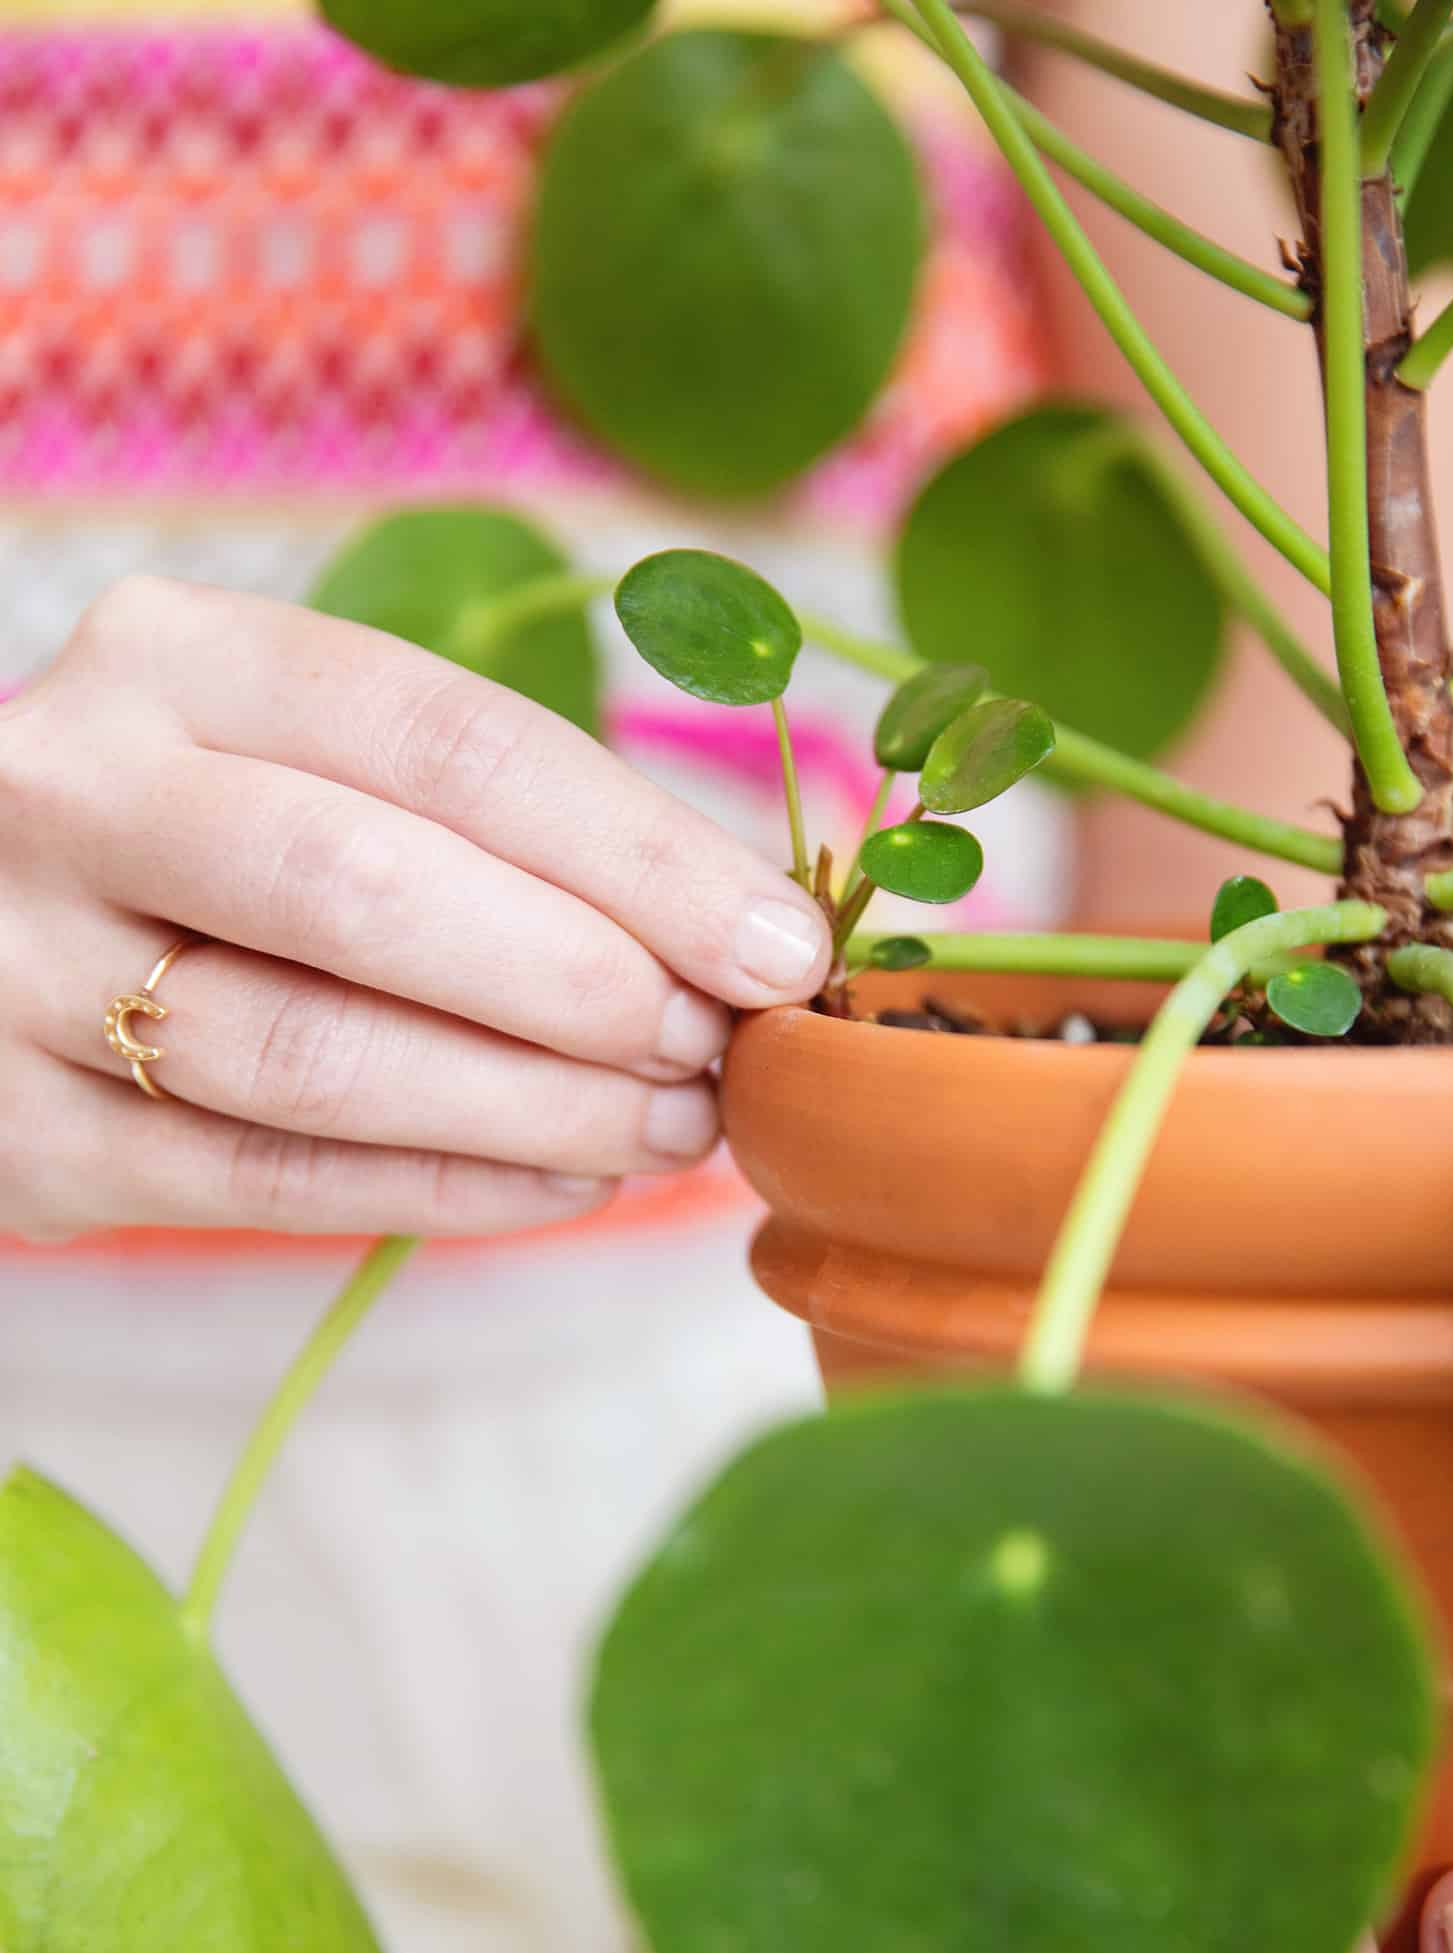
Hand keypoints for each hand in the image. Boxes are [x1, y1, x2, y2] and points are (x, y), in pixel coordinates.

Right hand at [0, 576, 829, 1240]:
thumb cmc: (205, 840)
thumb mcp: (304, 754)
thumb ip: (481, 814)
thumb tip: (741, 928)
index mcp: (174, 660)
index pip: (446, 742)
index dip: (638, 852)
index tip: (779, 941)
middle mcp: (72, 793)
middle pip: (365, 890)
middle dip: (581, 979)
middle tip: (716, 1042)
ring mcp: (21, 969)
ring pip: (310, 1057)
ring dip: (530, 1106)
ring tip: (670, 1125)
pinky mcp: (23, 1133)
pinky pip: (267, 1185)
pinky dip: (446, 1194)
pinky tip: (565, 1185)